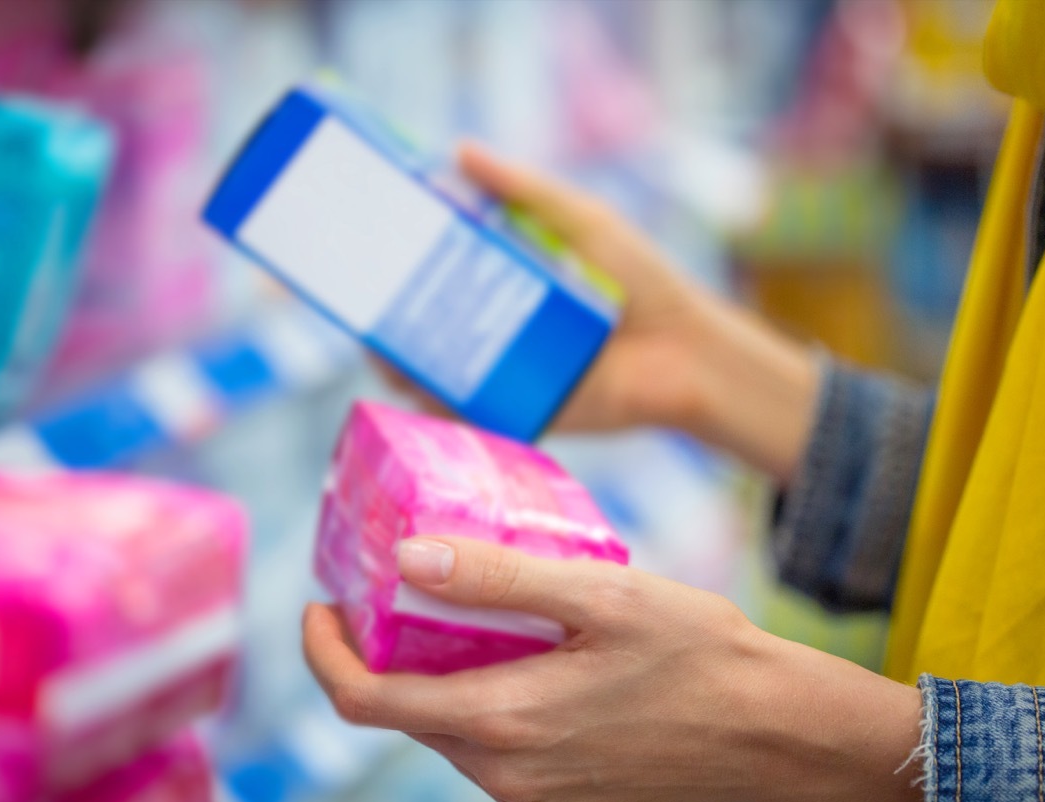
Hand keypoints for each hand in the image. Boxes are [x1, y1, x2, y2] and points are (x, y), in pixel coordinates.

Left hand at [303, 536, 921, 801]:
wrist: (776, 734)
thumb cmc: (699, 654)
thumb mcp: (600, 595)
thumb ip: (497, 579)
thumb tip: (408, 557)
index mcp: (502, 722)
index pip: (364, 701)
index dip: (324, 652)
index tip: (319, 605)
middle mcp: (505, 774)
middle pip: (401, 713)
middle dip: (379, 653)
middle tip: (394, 590)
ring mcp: (532, 796)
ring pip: (446, 729)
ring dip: (434, 673)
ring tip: (465, 611)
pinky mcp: (560, 801)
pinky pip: (492, 747)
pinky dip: (479, 698)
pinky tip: (521, 654)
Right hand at [386, 144, 820, 482]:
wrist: (685, 355)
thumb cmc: (642, 282)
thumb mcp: (582, 221)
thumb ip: (525, 189)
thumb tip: (458, 150)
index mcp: (511, 274)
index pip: (444, 262)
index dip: (405, 254)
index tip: (366, 243)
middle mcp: (501, 320)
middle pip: (430, 316)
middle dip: (390, 311)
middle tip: (359, 300)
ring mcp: (506, 366)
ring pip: (438, 365)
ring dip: (401, 359)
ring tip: (377, 347)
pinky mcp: (518, 408)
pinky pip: (467, 408)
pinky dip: (435, 403)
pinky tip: (410, 389)